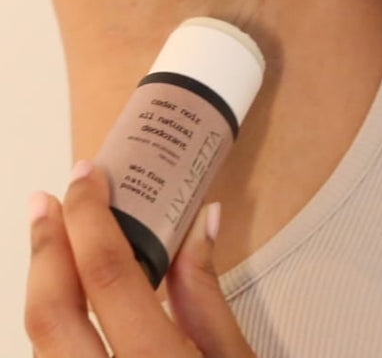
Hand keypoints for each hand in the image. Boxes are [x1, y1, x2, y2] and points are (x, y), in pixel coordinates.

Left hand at [25, 159, 255, 356]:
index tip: (88, 176)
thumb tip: (201, 218)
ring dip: (44, 286)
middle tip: (46, 201)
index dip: (90, 218)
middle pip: (51, 313)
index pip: (107, 277)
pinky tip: (66, 298)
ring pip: (39, 344)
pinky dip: (53, 323)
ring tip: (54, 242)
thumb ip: (206, 295)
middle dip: (45, 248)